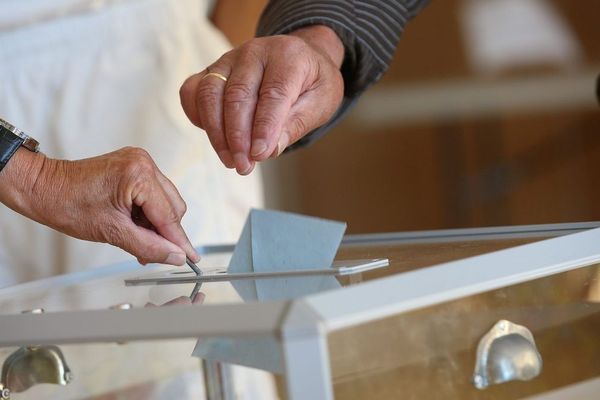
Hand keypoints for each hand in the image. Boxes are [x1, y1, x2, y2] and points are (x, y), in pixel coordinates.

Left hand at [0, 147, 198, 265]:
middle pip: (173, 206)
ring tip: (135, 237)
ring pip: (165, 201)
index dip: (179, 241)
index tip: (191, 258)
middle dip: (165, 232)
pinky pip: (153, 193)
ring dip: (155, 223)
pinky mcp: (134, 165)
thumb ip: (149, 247)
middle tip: (153, 253)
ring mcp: (140, 161)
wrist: (42, 187)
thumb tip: (174, 256)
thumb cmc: (66, 204)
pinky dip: (147, 212)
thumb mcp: (112, 233)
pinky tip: (133, 224)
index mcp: (139, 174)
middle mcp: (143, 162)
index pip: (169, 215)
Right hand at [180, 25, 344, 174]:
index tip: (260, 155)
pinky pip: (192, 91)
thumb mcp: (321, 103)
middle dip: (238, 136)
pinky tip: (215, 139)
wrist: (300, 60)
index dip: (265, 126)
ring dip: (216, 132)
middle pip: (237, 94)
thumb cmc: (311, 84)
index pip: (273, 93)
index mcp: (289, 56)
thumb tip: (269, 150)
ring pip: (210, 93)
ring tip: (230, 160)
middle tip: (244, 166)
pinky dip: (197, 117)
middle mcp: (255, 52)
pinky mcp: (211, 70)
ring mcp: (228, 59)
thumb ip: (297, 124)